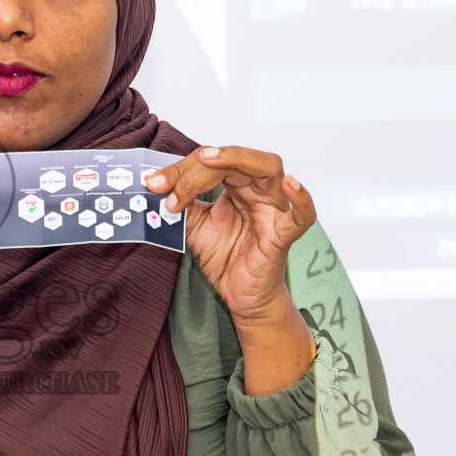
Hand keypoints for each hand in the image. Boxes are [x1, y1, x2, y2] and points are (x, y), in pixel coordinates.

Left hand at [146, 146, 315, 322]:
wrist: (240, 296)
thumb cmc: (225, 257)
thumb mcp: (195, 225)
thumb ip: (182, 204)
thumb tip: (157, 184)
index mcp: (238, 185)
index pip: (212, 163)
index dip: (181, 170)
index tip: (154, 184)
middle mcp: (258, 191)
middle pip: (234, 161)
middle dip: (197, 168)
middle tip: (167, 184)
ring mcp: (273, 211)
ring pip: (269, 170)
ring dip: (236, 159)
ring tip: (210, 160)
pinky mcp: (283, 235)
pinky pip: (301, 216)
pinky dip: (301, 199)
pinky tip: (290, 184)